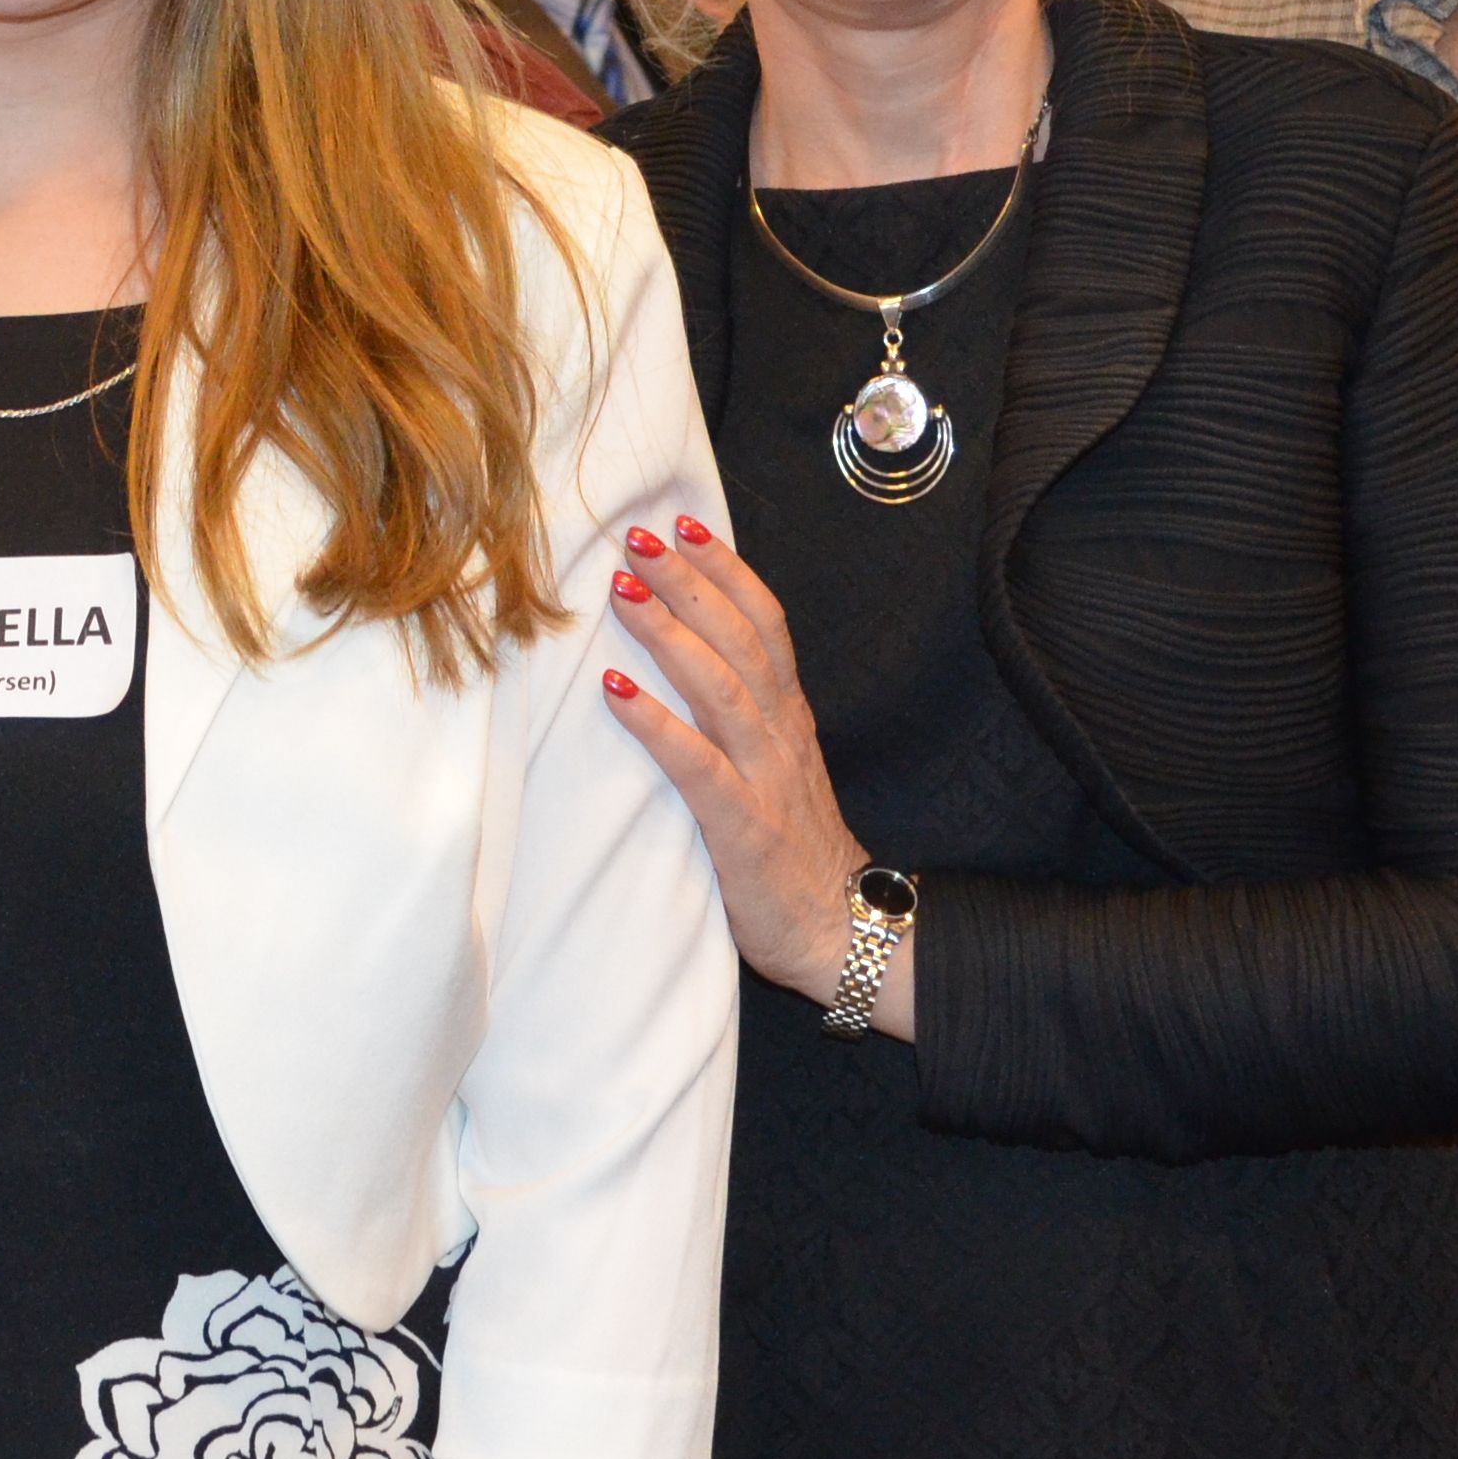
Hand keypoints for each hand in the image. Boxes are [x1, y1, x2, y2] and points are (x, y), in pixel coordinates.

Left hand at [596, 517, 887, 1026]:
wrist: (842, 934)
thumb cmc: (792, 852)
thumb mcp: (774, 769)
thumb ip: (740, 720)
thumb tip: (682, 665)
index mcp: (788, 717)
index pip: (764, 624)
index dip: (726, 570)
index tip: (684, 524)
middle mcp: (780, 735)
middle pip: (739, 638)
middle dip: (689, 581)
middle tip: (638, 537)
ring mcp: (765, 778)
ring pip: (721, 686)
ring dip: (670, 632)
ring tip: (625, 590)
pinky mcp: (743, 827)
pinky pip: (696, 765)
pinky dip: (656, 724)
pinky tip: (615, 692)